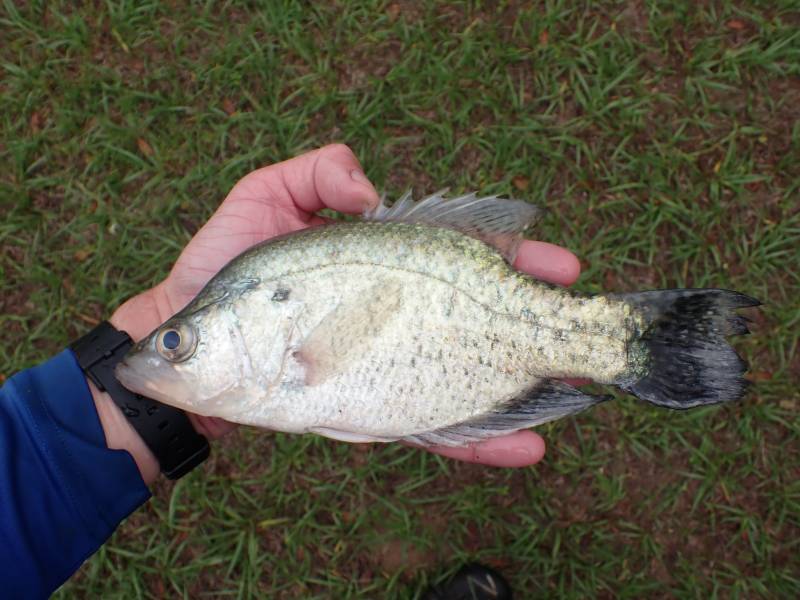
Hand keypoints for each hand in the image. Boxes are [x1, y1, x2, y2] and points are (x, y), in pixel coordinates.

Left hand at [95, 144, 580, 482]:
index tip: (554, 258)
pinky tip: (528, 448)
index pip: (464, 258)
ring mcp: (391, 366)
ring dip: (529, 383)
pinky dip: (482, 442)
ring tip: (577, 385)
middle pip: (481, 318)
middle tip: (580, 312)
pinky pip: (434, 428)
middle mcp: (398, 317)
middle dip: (539, 317)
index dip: (513, 258)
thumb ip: (319, 173)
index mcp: (388, 267)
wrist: (193, 346)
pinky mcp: (373, 410)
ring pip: (472, 376)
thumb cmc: (226, 268)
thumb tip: (376, 192)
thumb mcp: (266, 197)